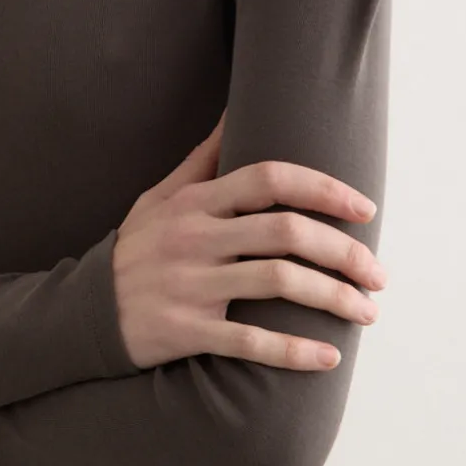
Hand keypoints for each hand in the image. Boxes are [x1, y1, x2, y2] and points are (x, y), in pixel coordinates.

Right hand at [113, 111, 386, 370]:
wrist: (86, 311)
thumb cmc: (137, 247)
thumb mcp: (161, 195)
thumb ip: (204, 158)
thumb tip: (238, 108)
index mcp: (195, 201)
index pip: (268, 178)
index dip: (323, 188)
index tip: (365, 207)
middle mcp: (195, 237)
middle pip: (285, 232)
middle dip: (343, 251)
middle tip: (378, 272)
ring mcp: (191, 285)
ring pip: (278, 284)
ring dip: (333, 298)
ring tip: (367, 311)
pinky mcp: (186, 331)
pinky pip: (250, 341)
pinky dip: (294, 351)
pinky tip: (329, 356)